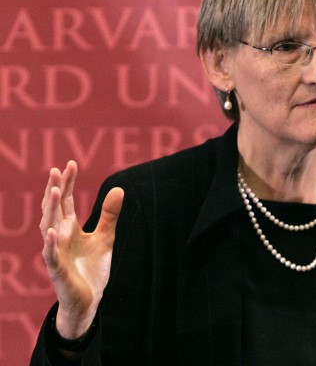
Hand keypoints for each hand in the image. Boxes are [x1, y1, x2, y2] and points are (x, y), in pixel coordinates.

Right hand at [39, 161, 123, 338]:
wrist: (88, 300)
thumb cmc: (92, 268)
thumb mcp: (105, 237)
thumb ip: (109, 215)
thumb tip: (119, 188)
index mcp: (70, 228)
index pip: (65, 201)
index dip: (66, 183)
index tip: (69, 164)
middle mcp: (60, 237)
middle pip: (54, 209)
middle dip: (55, 189)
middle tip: (57, 170)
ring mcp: (57, 252)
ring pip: (48, 227)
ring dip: (49, 210)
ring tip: (52, 191)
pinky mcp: (58, 269)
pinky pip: (51, 254)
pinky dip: (50, 243)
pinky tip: (52, 231)